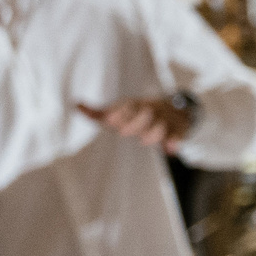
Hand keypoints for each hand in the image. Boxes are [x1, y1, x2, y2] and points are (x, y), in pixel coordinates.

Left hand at [77, 97, 193, 151]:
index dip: (119, 112)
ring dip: (153, 132)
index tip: (109, 119)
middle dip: (135, 121)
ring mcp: (165, 120)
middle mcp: (152, 111)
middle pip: (145, 113)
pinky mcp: (177, 130)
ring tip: (144, 141)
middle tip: (123, 132)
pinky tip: (170, 149)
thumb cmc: (140, 114)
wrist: (176, 111)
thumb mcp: (121, 109)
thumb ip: (98, 111)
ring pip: (161, 125)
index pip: (128, 106)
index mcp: (136, 106)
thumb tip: (77, 105)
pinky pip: (178, 135)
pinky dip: (175, 142)